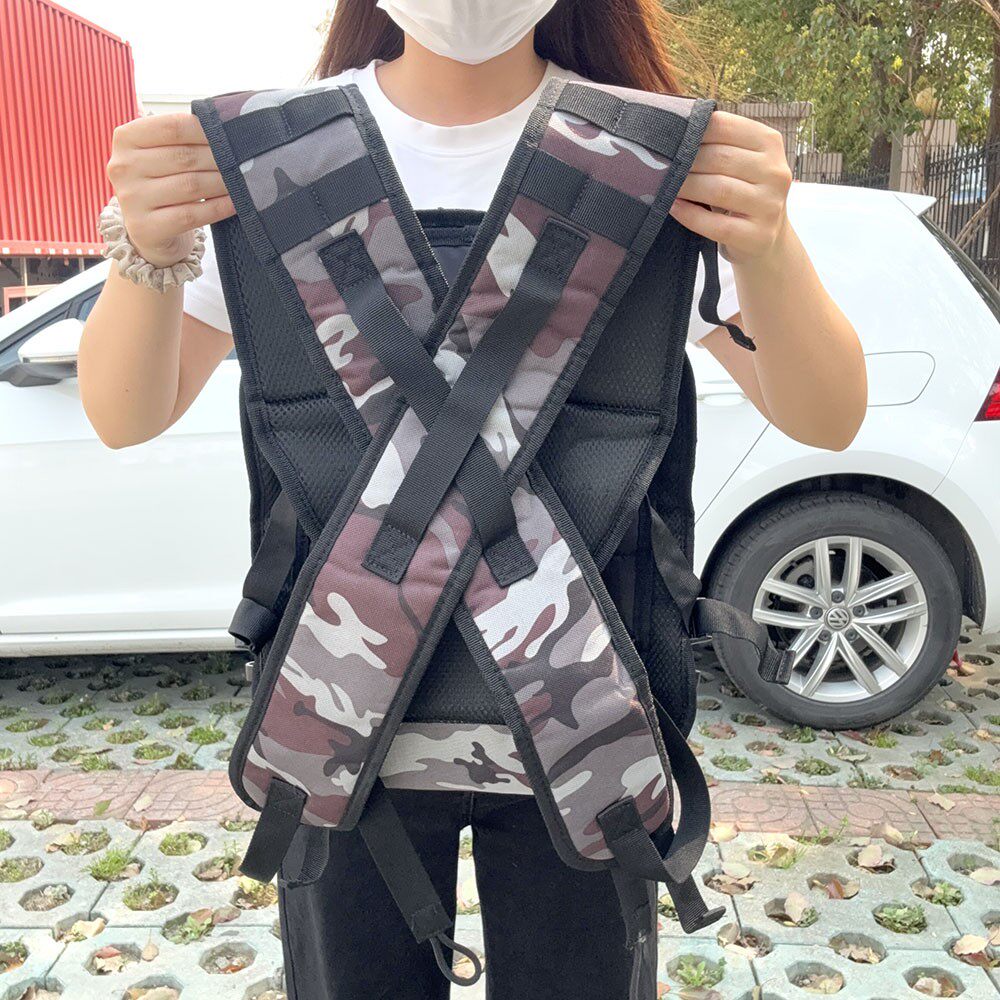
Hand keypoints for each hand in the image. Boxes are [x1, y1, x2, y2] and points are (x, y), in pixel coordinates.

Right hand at [107, 114, 234, 267]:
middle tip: (246, 160)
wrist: (150, 231)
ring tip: (243, 180)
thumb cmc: (163, 183)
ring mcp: (131, 198)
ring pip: (190, 186)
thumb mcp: (162, 153)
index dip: (206, 130)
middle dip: (220, 159)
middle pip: (184, 157)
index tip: (232, 133)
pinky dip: (218, 207)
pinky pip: (191, 215)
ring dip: (223, 182)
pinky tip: (236, 203)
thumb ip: (182, 137)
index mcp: (125, 138)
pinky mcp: (145, 228)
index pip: (172, 127)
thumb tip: (226, 124)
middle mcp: (123, 166)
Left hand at [669, 112, 793, 264]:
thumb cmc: (742, 191)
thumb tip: (673, 128)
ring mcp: (769, 205)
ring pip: (719, 189)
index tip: (668, 139)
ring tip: (664, 187)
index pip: (725, 126)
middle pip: (720, 158)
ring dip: (685, 187)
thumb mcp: (740, 161)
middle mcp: (775, 171)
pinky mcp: (758, 235)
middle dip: (685, 162)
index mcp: (769, 143)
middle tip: (659, 166)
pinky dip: (690, 215)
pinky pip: (717, 224)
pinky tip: (674, 208)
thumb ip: (717, 143)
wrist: (766, 236)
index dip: (693, 131)